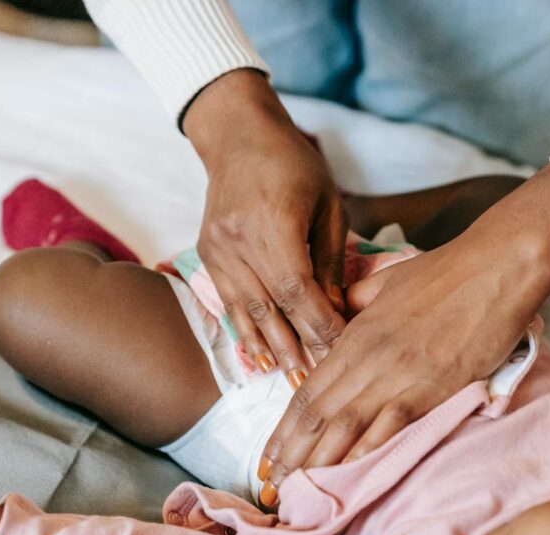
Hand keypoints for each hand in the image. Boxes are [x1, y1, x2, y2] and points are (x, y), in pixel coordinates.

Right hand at [185, 69, 347, 382]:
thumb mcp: (328, 205)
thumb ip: (330, 260)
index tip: (342, 352)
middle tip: (320, 384)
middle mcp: (239, 240)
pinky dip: (247, 332)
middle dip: (298, 349)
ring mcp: (217, 249)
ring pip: (247, 312)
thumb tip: (335, 312)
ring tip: (292, 383)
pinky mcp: (207, 254)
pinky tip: (261, 359)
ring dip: (271, 350)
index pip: (299, 290)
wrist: (237, 136)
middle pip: (272, 308)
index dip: (319, 326)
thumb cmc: (294, 165)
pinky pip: (229, 302)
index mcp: (274, 222)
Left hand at [256, 163, 549, 505]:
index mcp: (355, 335)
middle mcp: (367, 358)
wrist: (498, 266)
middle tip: (270, 488)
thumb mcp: (386, 283)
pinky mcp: (431, 387)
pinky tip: (347, 477)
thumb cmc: (447, 272)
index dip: (283, 429)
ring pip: (343, 426)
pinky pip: (389, 426)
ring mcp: (397, 374)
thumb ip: (355, 303)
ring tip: (294, 493)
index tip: (268, 457)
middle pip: (316, 415)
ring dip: (316, 463)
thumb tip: (336, 314)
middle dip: (290, 456)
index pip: (307, 391)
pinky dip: (365, 453)